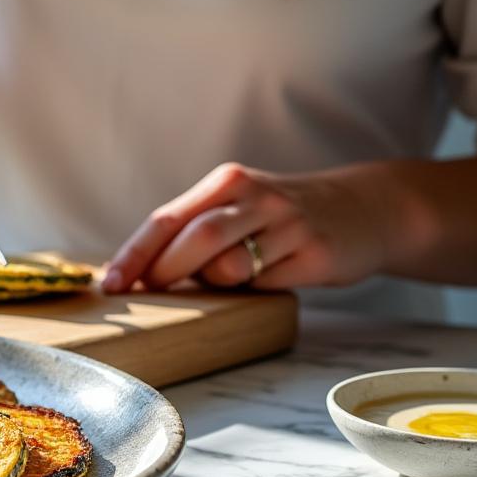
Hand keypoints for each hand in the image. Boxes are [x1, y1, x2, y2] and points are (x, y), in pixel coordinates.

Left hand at [101, 162, 394, 292]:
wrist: (365, 208)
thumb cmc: (280, 217)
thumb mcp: (236, 207)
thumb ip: (194, 230)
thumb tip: (140, 272)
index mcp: (225, 182)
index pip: (166, 219)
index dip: (134, 254)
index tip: (110, 284)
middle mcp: (254, 196)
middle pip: (195, 240)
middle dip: (166, 273)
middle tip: (150, 294)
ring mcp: (288, 223)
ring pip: (230, 266)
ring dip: (216, 283)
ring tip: (228, 278)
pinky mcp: (315, 253)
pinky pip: (267, 283)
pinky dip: (254, 290)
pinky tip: (267, 279)